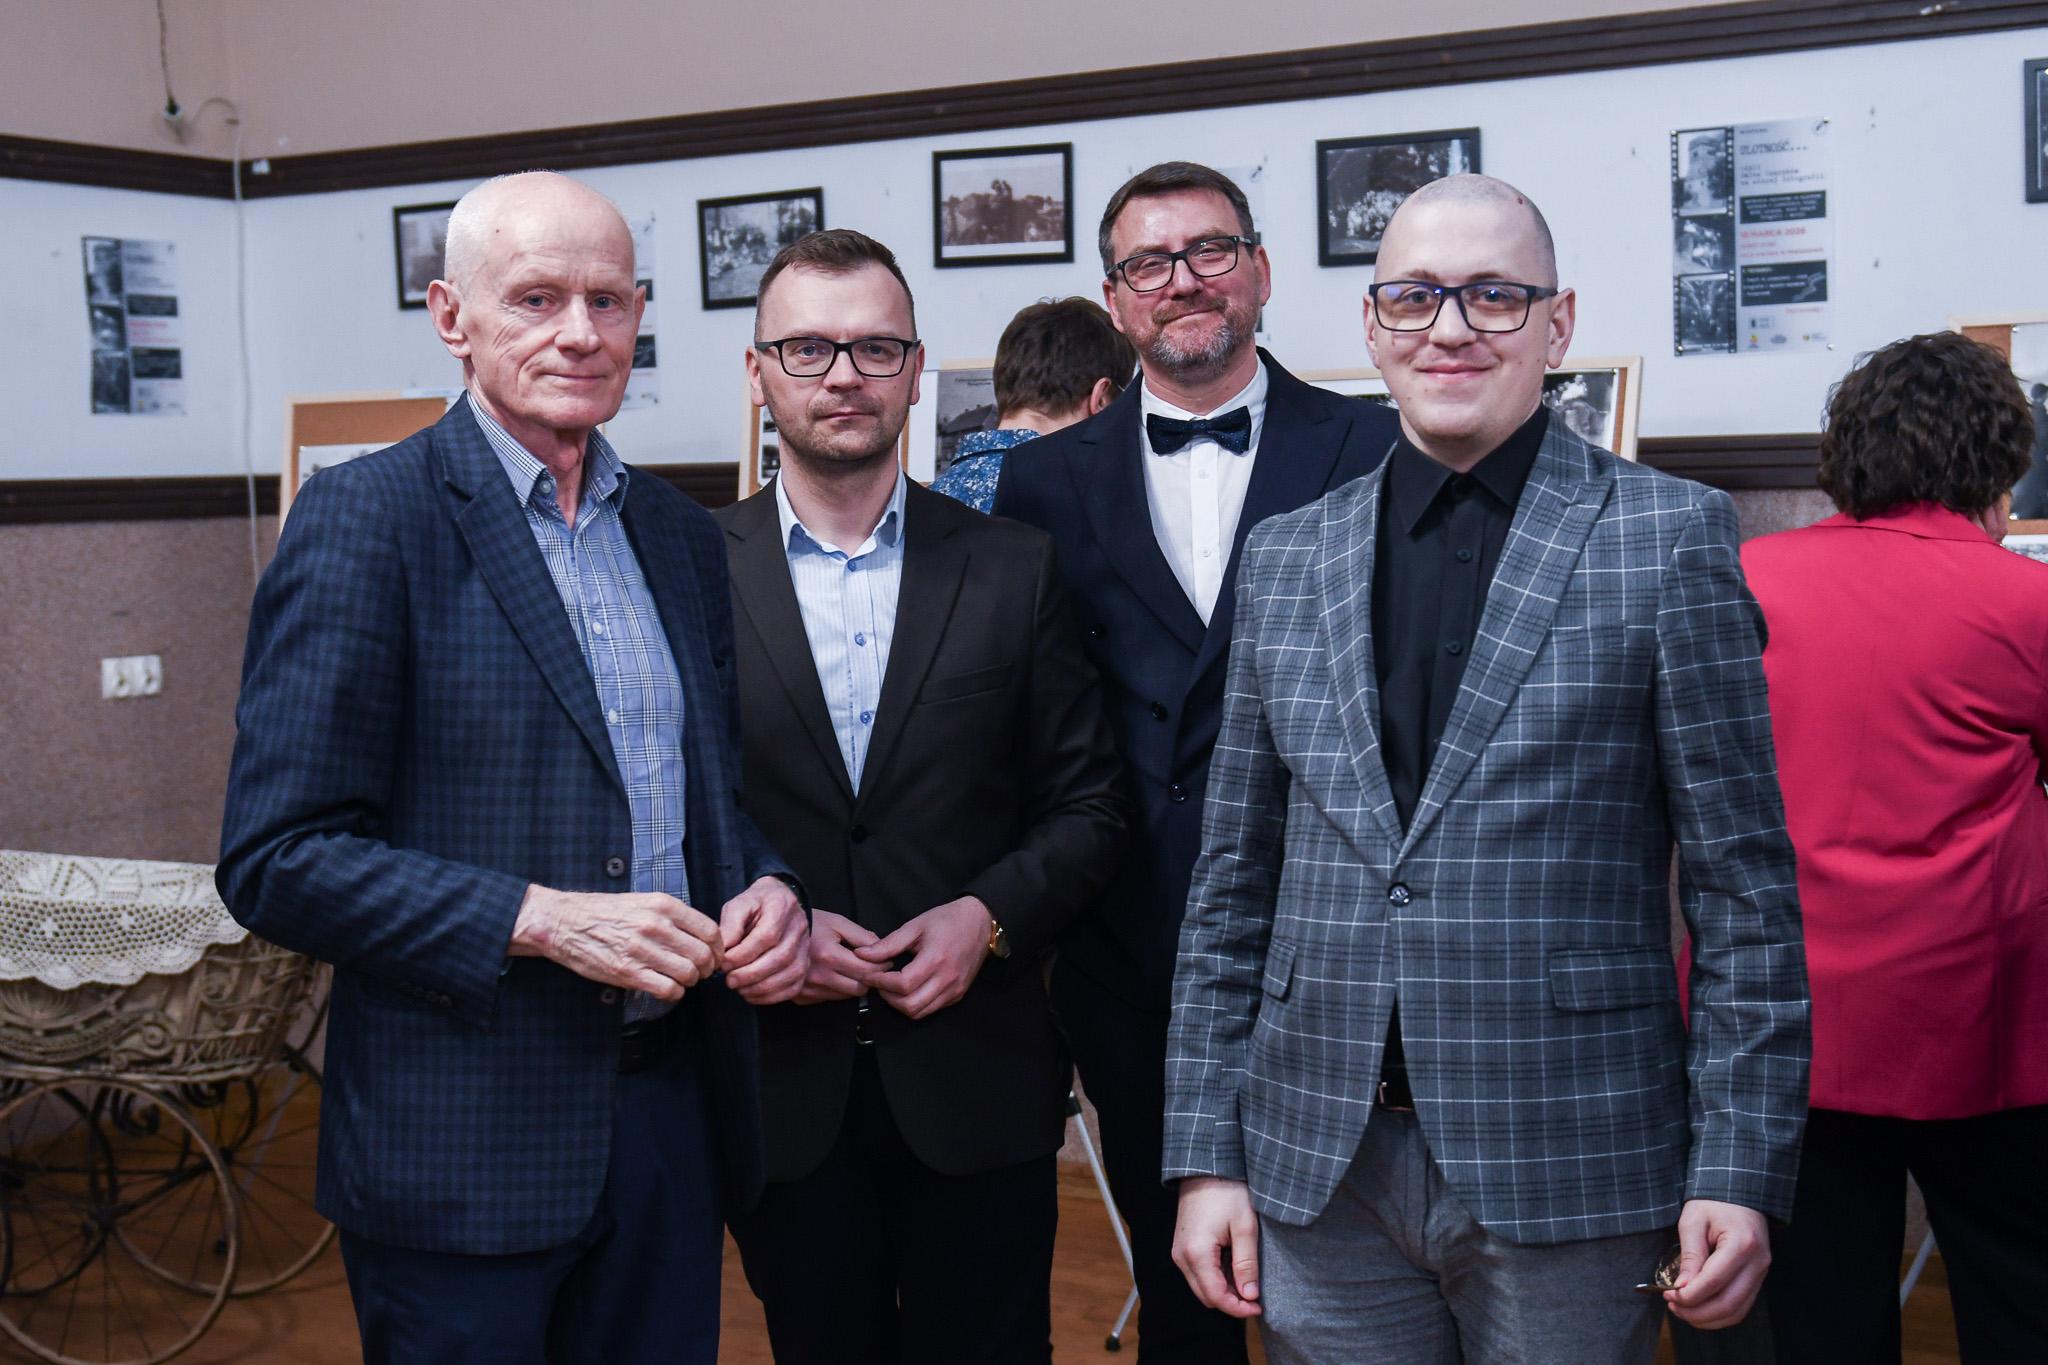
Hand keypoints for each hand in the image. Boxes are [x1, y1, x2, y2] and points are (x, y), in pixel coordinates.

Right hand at [509, 885, 720, 999]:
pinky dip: (673, 993)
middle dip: (706, 968)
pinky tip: (666, 988)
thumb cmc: (604, 912)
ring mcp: (641, 950)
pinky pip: (668, 989)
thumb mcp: (643, 901)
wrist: (563, 922)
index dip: (718, 949)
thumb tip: (702, 936)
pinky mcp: (627, 972)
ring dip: (690, 982)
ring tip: (681, 979)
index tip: (714, 956)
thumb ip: (673, 916)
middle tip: (699, 972)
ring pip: (688, 974)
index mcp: (663, 905)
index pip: (710, 931)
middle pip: (703, 955)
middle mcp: (656, 926)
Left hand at [719, 876, 809, 1004]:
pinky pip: (794, 986)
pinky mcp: (805, 964)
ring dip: (761, 987)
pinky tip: (752, 994)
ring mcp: (805, 947)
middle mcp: (798, 927)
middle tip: (729, 980)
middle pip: (781, 957)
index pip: (767, 935)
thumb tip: (723, 950)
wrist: (777, 901)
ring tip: (739, 988)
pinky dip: (772, 996)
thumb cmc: (755, 905)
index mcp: (781, 906)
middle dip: (751, 974)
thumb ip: (729, 925)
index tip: (724, 963)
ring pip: (790, 974)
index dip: (744, 954)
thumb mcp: (738, 905)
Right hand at [794, 910, 881, 1004]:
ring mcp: (808, 989)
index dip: (882, 966)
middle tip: (870, 965)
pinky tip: (832, 974)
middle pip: (859, 989)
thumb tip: (883, 952)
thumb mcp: (838, 922)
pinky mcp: (801, 997)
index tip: (886, 960)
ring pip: (845, 996)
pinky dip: (836, 989)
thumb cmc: (810, 923)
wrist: (778, 931)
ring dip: (853, 984)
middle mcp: (818, 976)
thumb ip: (863, 937)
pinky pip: (828, 998)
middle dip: (870, 978)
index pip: (867, 971)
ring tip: (849, 968)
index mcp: (828, 955)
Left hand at [856, 896, 991, 1019]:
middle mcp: (947, 979)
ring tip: (891, 987)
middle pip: (910, 1005)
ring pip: (920, 1012)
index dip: (880, 983)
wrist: (980, 922)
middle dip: (888, 998)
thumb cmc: (947, 920)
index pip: (902, 984)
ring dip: (901, 1004)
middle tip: (879, 983)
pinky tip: (909, 989)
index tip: (869, 975)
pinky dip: (916, 1004)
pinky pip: (932, 1009)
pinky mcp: (958, 995)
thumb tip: (862, 954)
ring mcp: (954, 990)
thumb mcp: (915, 926)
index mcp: (936, 959)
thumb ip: (888, 944)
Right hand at [1172, 1177, 1261, 1317]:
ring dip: (1224, 1289)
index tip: (1258, 1306)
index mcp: (1196, 1253)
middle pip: (1206, 1296)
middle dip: (1231, 1301)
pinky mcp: (1182, 1246)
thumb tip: (1249, 1295)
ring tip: (1246, 1277)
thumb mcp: (1244, 1227)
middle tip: (1255, 1295)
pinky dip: (1216, 1277)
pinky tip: (1233, 1265)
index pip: (1216, 1297)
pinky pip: (1198, 1273)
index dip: (1238, 1308)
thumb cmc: (1226, 1192)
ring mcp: (1179, 1252)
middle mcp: (1182, 1257)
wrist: (1206, 1167)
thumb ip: (1246, 1264)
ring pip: (1201, 1287)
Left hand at [1665, 1199, 1770, 1328]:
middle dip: (1697, 1313)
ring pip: (1737, 1311)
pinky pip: (1742, 1305)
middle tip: (1673, 1307)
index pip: (1714, 1282)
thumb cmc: (1713, 1203)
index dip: (1689, 1295)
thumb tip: (1681, 1288)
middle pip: (1729, 1304)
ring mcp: (1761, 1272)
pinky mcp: (1758, 1278)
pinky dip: (1720, 1314)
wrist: (1740, 1193)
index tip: (1668, 1295)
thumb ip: (1689, 1256)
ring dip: (1708, 1318)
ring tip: (1683, 1311)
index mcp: (1742, 1244)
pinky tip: (1700, 1309)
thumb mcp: (1693, 1221)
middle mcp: (1757, 1262)